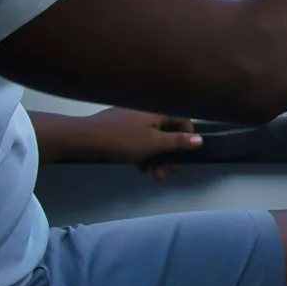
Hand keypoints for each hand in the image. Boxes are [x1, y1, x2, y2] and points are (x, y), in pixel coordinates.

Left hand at [37, 107, 201, 178]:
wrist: (86, 138)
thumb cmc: (123, 140)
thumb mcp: (154, 144)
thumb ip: (177, 142)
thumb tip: (200, 139)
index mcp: (156, 110)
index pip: (181, 118)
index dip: (187, 135)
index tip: (186, 152)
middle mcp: (146, 110)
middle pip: (166, 130)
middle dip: (170, 153)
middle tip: (172, 170)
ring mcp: (131, 118)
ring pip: (151, 138)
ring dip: (156, 157)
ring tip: (155, 176)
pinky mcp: (119, 127)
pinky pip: (137, 139)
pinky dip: (142, 153)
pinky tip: (141, 168)